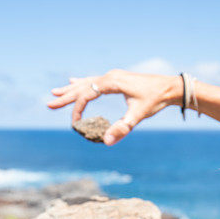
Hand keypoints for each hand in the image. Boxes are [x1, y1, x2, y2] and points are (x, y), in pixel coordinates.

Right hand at [48, 69, 181, 144]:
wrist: (171, 87)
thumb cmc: (155, 100)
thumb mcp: (138, 115)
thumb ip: (122, 128)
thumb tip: (106, 142)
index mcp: (112, 82)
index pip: (87, 94)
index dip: (78, 108)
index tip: (75, 123)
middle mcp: (110, 76)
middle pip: (82, 86)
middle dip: (66, 96)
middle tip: (48, 104)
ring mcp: (113, 76)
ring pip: (87, 82)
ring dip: (71, 89)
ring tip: (55, 92)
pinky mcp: (117, 79)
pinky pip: (94, 81)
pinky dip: (83, 83)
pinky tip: (74, 81)